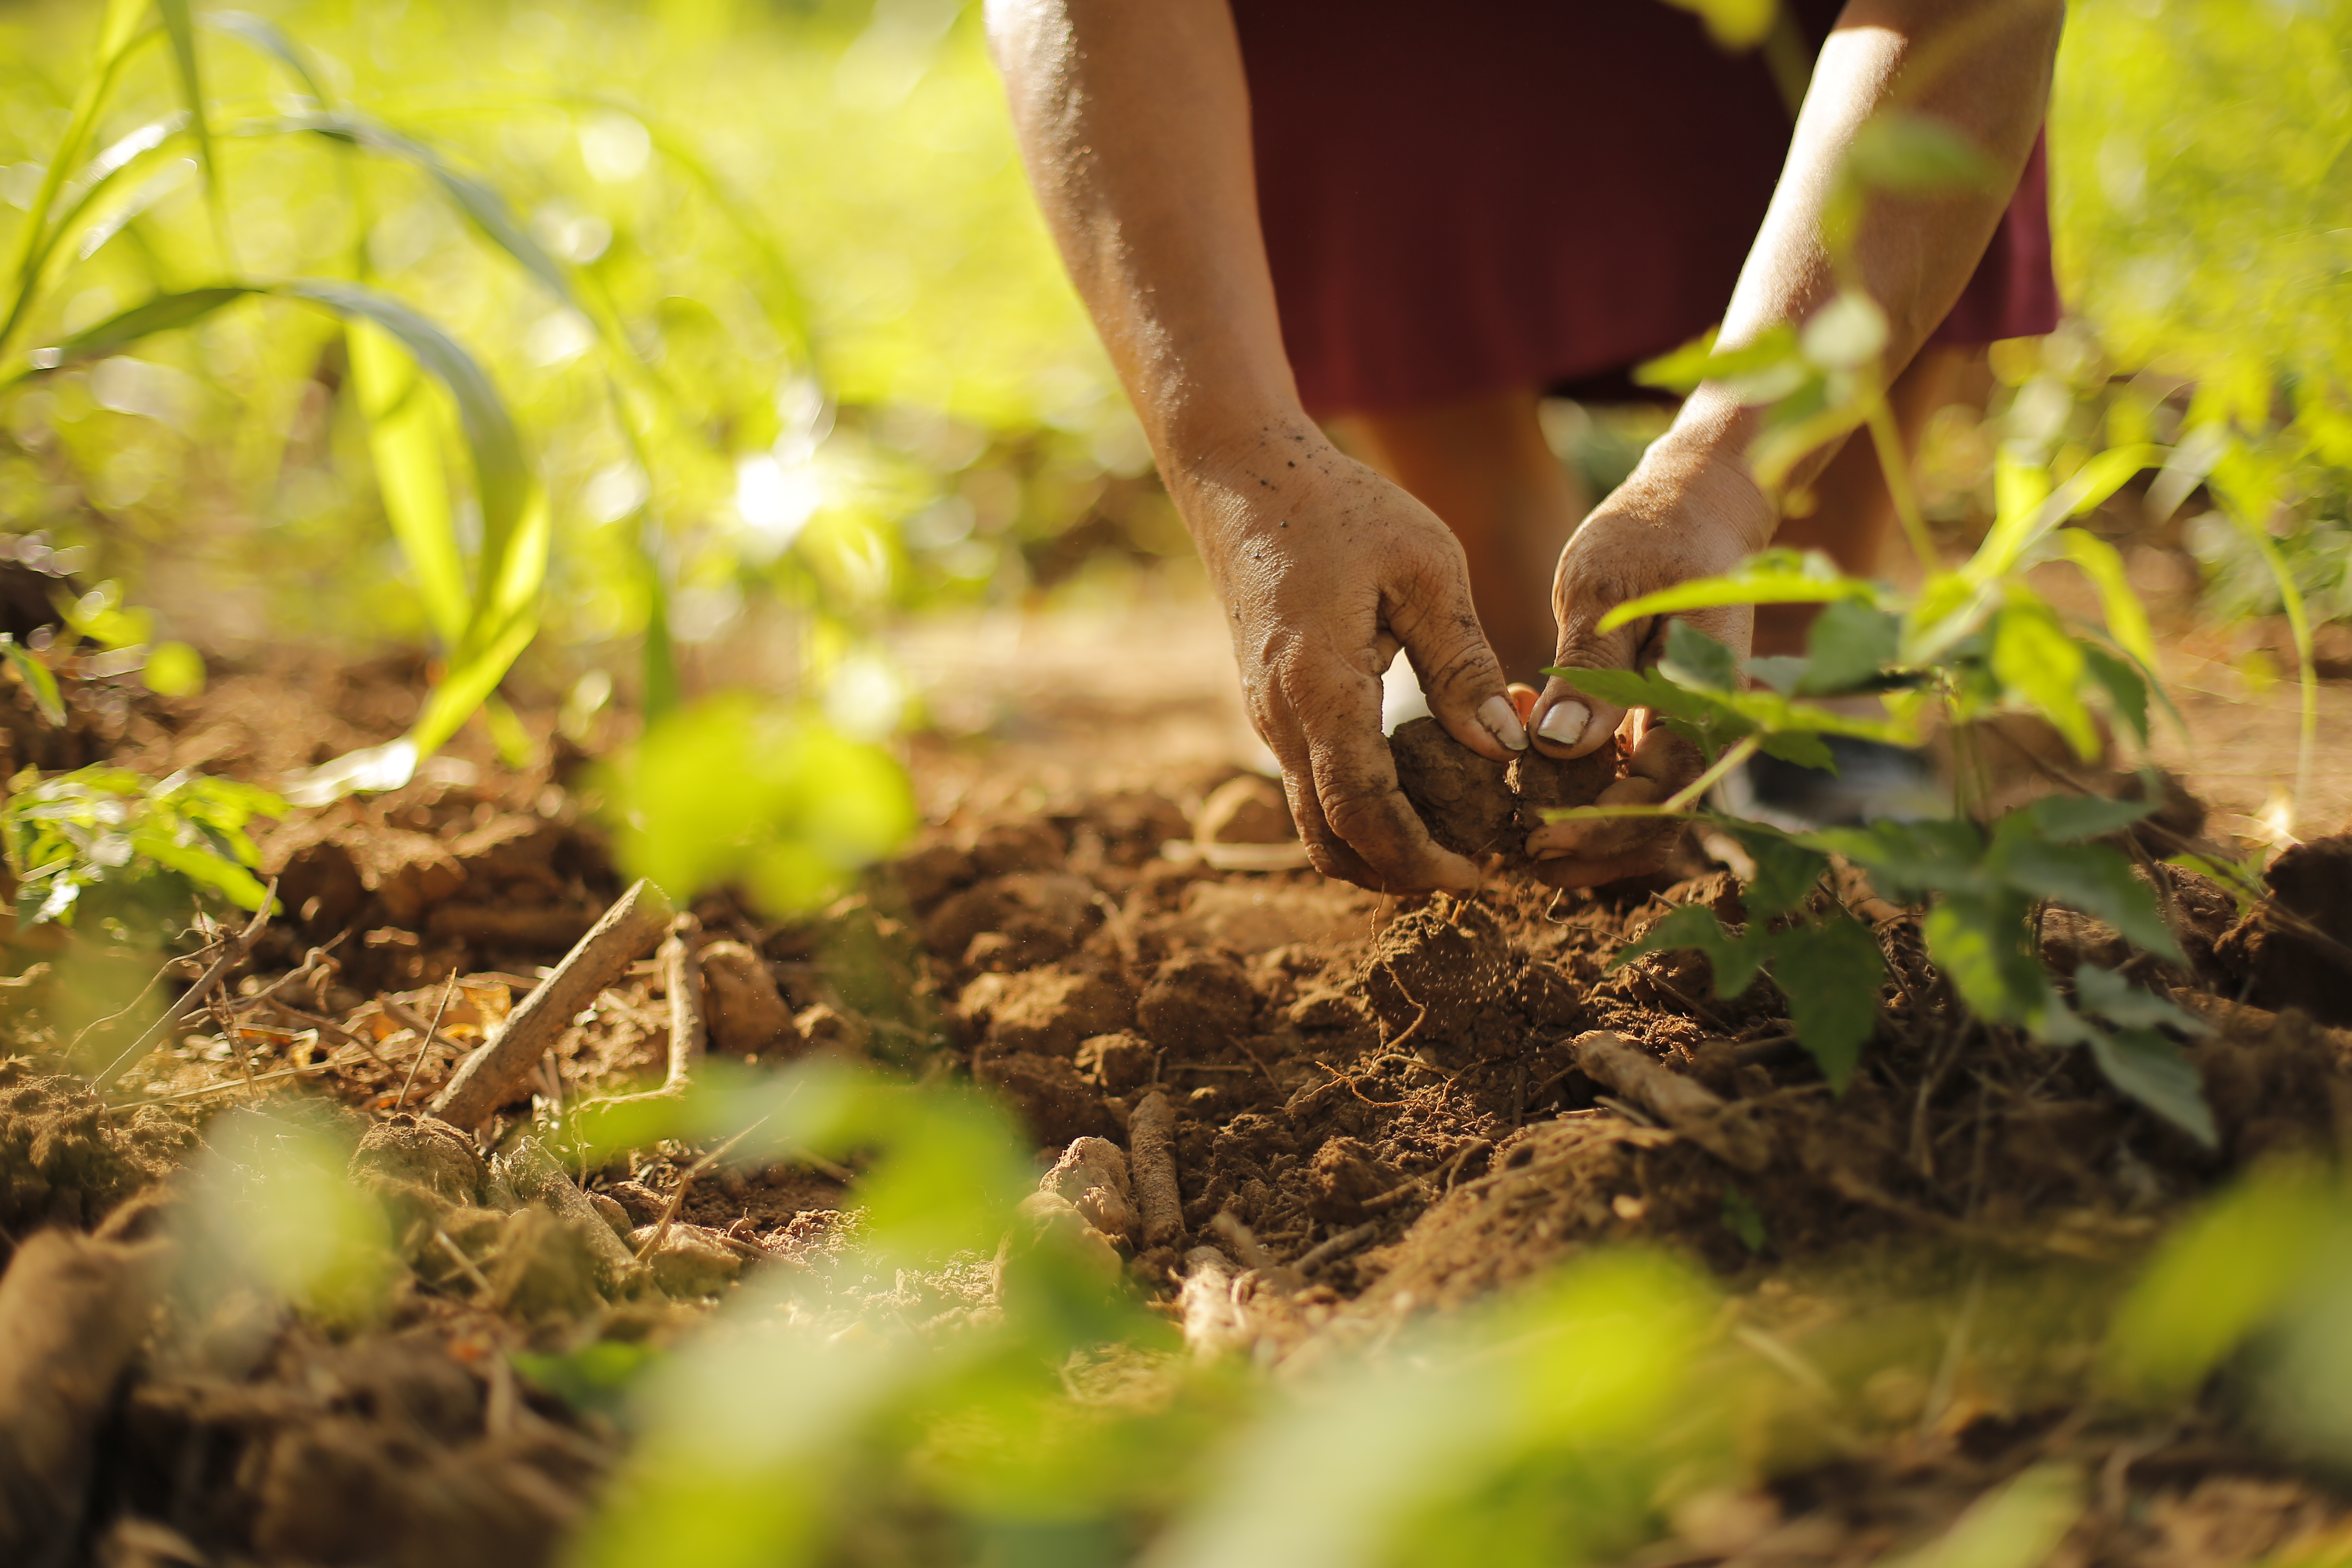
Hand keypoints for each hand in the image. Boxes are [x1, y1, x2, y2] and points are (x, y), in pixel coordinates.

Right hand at [1180, 431, 1528, 892]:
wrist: (1246, 477)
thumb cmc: (1343, 508)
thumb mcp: (1425, 568)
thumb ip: (1462, 662)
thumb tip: (1503, 747)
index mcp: (1320, 689)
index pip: (1364, 812)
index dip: (1419, 860)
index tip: (1478, 877)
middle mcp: (1282, 719)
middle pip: (1332, 840)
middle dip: (1400, 875)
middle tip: (1473, 876)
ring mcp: (1269, 718)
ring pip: (1316, 821)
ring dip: (1379, 850)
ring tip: (1452, 847)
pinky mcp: (1272, 708)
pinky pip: (1313, 786)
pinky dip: (1361, 814)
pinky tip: (1418, 798)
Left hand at [1524, 424, 1775, 887]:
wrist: (1692, 507)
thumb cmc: (1651, 535)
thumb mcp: (1606, 589)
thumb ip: (1590, 670)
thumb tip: (1561, 747)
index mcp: (1707, 694)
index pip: (1665, 793)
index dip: (1603, 829)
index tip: (1538, 840)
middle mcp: (1709, 723)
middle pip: (1661, 820)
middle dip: (1593, 849)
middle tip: (1519, 856)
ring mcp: (1689, 726)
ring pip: (1648, 809)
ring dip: (1587, 828)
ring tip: (1519, 832)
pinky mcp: (1663, 723)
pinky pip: (1633, 777)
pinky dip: (1584, 789)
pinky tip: (1531, 773)